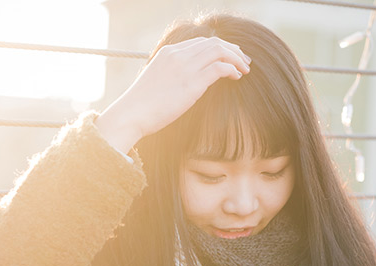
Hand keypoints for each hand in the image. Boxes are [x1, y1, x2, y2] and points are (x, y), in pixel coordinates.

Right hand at [95, 36, 250, 153]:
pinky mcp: (191, 83)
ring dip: (236, 58)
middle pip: (214, 42)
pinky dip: (232, 69)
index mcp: (168, 52)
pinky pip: (219, 67)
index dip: (220, 47)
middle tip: (244, 61)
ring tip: (245, 69)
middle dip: (233, 50)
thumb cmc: (141, 106)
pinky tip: (237, 77)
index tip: (231, 56)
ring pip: (220, 51)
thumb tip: (185, 84)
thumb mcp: (157, 82)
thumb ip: (172, 76)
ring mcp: (185, 67)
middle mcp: (178, 55)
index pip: (201, 41)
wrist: (130, 115)